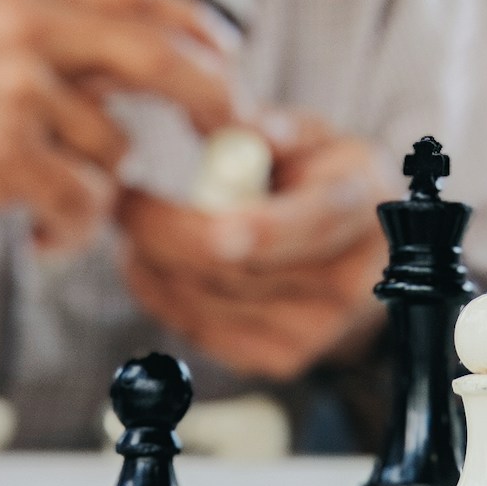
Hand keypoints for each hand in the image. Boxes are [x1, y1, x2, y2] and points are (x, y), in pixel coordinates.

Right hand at [0, 0, 237, 250]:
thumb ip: (44, 26)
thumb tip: (141, 56)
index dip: (193, 28)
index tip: (224, 56)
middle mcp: (19, 14)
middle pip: (158, 54)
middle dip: (210, 97)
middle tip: (230, 130)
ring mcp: (13, 80)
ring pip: (113, 145)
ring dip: (92, 187)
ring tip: (42, 204)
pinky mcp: (2, 150)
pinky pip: (85, 199)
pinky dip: (71, 228)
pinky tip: (37, 237)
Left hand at [116, 117, 390, 379]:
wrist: (358, 253)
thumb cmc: (323, 179)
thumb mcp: (315, 138)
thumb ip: (279, 130)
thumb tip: (240, 126)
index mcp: (360, 206)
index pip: (314, 222)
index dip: (265, 229)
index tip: (214, 227)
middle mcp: (347, 278)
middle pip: (244, 270)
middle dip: (170, 235)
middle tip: (126, 200)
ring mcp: (316, 328)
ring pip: (211, 302)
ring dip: (156, 263)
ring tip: (137, 224)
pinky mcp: (283, 359)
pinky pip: (202, 330)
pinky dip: (163, 295)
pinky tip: (151, 261)